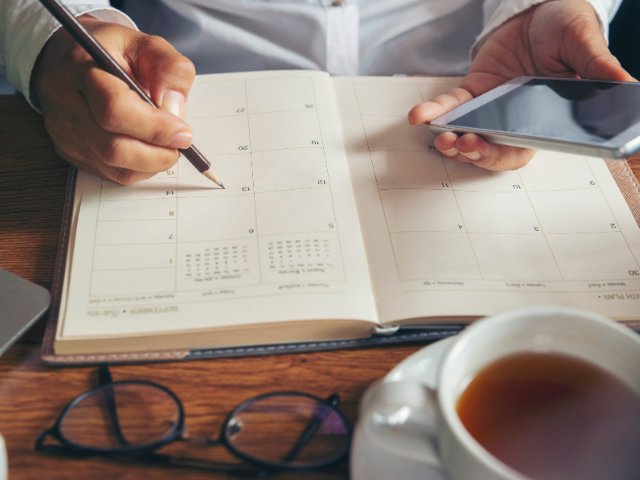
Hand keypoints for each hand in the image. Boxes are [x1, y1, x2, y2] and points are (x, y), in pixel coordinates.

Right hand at [32, 16, 195, 183]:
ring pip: (113, 165)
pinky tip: (149, 151)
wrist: (79, 61)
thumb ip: (170, 70)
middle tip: (180, 144)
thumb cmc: (116, 54)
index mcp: (80, 66)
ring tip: (167, 145)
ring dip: (151, 163)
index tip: (183, 132)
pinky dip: (139, 168)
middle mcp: (64, 101)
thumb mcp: (149, 46)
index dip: (155, 127)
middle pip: (112, 147)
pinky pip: (111, 173)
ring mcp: (62, 130)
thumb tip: (174, 109)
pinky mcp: (69, 150)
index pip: (114, 109)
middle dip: (157, 152)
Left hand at [408, 0, 633, 170]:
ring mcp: (491, 107)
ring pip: (468, 133)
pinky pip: (451, 105)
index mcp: (546, 118)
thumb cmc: (567, 28)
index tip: (488, 151)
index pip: (525, 147)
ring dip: (452, 140)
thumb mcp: (584, 43)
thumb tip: (626, 86)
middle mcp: (515, 119)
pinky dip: (435, 111)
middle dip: (476, 152)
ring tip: (442, 138)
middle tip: (463, 145)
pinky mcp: (473, 91)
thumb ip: (598, 66)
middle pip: (492, 148)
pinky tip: (420, 115)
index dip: (505, 154)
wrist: (540, 9)